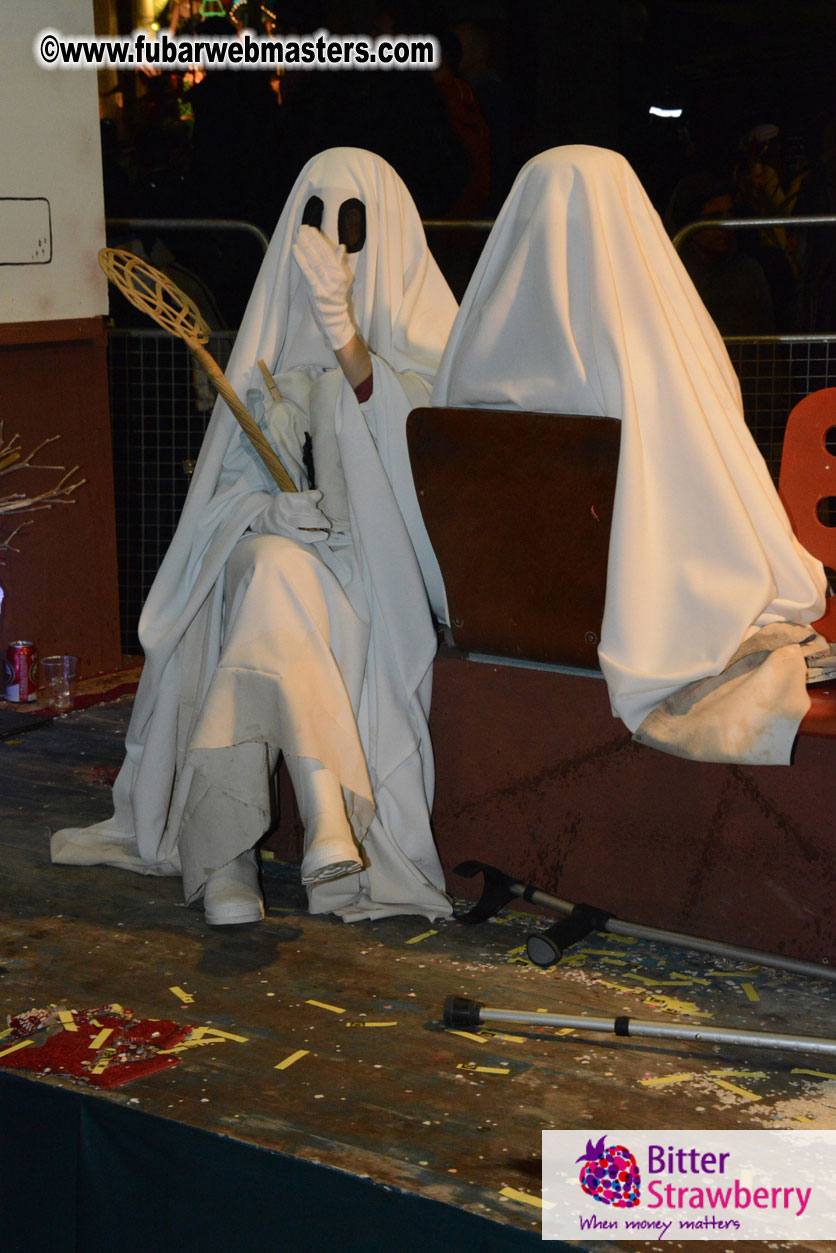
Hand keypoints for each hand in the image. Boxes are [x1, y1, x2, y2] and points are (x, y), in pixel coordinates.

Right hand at [251, 489, 330, 542]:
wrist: (265, 520)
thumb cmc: (283, 507)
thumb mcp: (290, 497)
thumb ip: (306, 496)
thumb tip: (319, 495)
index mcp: (285, 499)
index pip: (306, 500)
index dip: (314, 503)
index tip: (316, 506)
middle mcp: (284, 511)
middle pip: (309, 511)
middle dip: (320, 515)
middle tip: (324, 518)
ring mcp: (285, 524)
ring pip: (308, 523)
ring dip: (321, 524)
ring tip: (326, 525)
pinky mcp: (288, 535)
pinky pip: (305, 537)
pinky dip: (317, 536)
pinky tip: (324, 535)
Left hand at [292, 225, 355, 351]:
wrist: (334, 318)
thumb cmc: (337, 297)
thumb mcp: (343, 279)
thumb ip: (340, 262)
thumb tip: (341, 246)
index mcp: (341, 273)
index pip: (329, 252)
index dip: (319, 239)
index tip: (311, 228)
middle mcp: (335, 278)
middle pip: (321, 254)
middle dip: (311, 239)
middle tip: (302, 227)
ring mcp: (326, 285)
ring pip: (314, 261)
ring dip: (305, 246)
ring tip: (298, 235)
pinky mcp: (316, 292)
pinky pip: (308, 273)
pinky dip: (301, 260)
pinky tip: (295, 249)